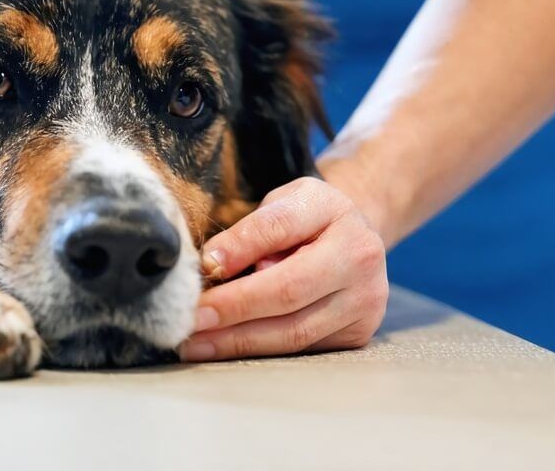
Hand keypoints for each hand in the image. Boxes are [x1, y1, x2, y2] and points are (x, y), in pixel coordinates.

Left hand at [178, 177, 388, 361]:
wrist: (356, 237)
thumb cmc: (307, 217)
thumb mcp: (281, 202)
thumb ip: (252, 228)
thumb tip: (211, 265)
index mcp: (337, 212)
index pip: (278, 229)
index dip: (238, 249)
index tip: (202, 269)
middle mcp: (360, 259)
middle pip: (288, 291)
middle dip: (232, 309)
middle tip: (190, 319)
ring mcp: (365, 302)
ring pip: (294, 331)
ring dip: (238, 341)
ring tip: (197, 343)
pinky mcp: (357, 334)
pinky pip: (301, 349)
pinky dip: (259, 351)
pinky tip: (226, 348)